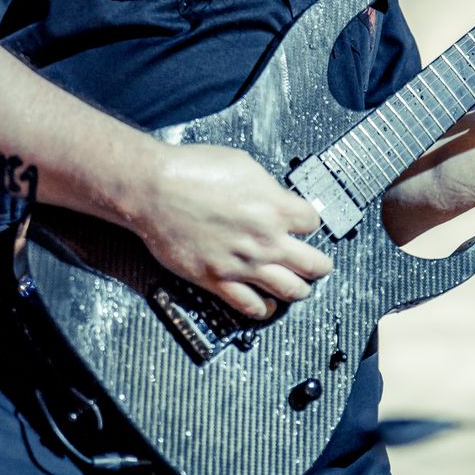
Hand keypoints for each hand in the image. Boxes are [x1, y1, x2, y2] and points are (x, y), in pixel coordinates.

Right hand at [127, 143, 328, 319]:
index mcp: (275, 207)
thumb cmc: (192, 170)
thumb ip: (266, 188)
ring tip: (300, 288)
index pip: (313, 223)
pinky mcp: (217, 280)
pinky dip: (264, 309)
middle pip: (313, 264)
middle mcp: (265, 240)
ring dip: (300, 290)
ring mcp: (243, 264)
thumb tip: (275, 198)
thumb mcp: (243, 165)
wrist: (155, 188)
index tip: (305, 226)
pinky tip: (267, 307)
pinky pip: (250, 306)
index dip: (310, 223)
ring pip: (290, 290)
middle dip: (319, 265)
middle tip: (319, 266)